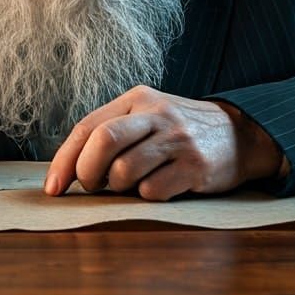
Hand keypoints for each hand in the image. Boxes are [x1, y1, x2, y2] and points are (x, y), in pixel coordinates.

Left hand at [43, 86, 282, 200]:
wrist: (241, 136)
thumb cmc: (180, 132)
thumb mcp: (148, 117)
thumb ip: (112, 133)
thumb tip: (69, 170)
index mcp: (138, 98)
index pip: (88, 127)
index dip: (65, 160)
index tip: (53, 188)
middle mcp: (157, 113)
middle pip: (104, 141)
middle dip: (87, 172)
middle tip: (91, 187)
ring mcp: (177, 139)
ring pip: (125, 171)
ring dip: (118, 188)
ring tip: (131, 185)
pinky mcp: (195, 166)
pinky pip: (152, 191)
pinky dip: (147, 196)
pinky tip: (161, 187)